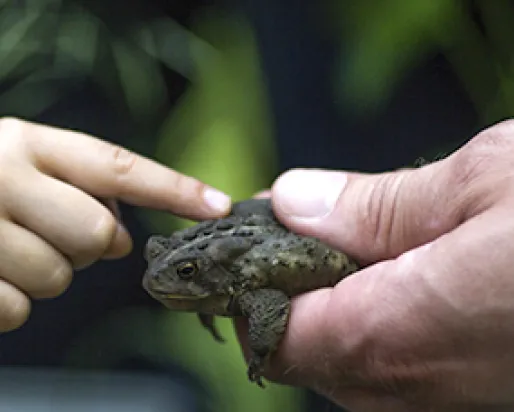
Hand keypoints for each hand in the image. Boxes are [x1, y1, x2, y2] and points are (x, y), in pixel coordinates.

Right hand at [0, 117, 230, 331]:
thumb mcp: (24, 164)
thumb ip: (78, 189)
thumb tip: (122, 236)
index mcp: (28, 143)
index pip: (118, 167)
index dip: (173, 188)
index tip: (219, 206)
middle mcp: (2, 176)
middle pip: (96, 236)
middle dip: (88, 246)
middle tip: (56, 234)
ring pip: (57, 278)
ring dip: (45, 273)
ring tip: (10, 249)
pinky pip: (16, 309)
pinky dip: (9, 301)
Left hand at [238, 120, 513, 410]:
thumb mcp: (480, 182)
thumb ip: (377, 204)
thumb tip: (295, 201)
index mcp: (398, 333)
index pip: (273, 333)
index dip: (250, 282)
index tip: (255, 230)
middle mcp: (417, 384)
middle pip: (307, 349)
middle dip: (290, 286)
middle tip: (300, 220)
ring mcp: (450, 394)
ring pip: (352, 359)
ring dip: (334, 301)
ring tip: (351, 237)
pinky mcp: (479, 385)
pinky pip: (399, 362)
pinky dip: (379, 316)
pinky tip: (401, 268)